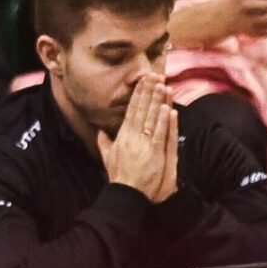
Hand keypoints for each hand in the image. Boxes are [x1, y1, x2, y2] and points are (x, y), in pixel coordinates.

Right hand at [101, 70, 180, 202]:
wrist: (126, 193)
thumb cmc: (119, 176)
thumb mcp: (107, 157)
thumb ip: (104, 142)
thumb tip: (99, 130)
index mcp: (122, 136)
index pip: (131, 110)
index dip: (138, 94)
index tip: (143, 81)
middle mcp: (132, 136)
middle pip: (141, 109)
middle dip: (148, 91)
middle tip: (154, 75)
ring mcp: (143, 144)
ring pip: (151, 118)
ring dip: (157, 101)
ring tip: (162, 85)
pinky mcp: (153, 152)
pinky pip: (159, 133)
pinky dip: (163, 121)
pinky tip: (166, 108)